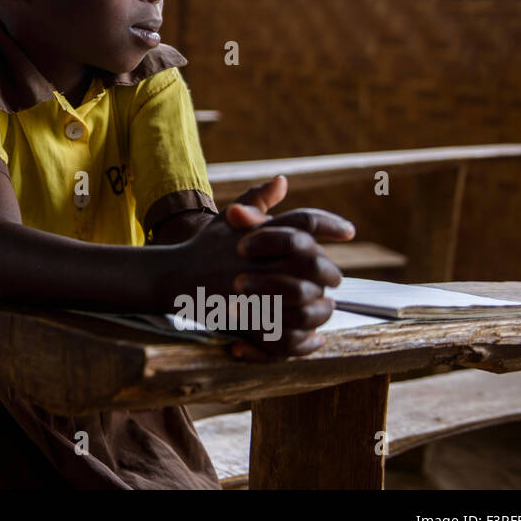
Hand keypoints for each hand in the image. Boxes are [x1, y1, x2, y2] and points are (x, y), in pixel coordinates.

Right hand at [169, 177, 354, 358]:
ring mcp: (251, 288)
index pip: (303, 222)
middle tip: (335, 278)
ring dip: (321, 307)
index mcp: (257, 232)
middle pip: (313, 262)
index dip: (331, 224)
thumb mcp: (226, 220)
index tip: (350, 232)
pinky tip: (314, 338)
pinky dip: (305, 340)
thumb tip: (283, 179)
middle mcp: (257, 258)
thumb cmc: (202, 248)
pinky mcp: (245, 317)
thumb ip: (256, 200)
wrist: (170, 278)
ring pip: (306, 300)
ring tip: (325, 307)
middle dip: (329, 272)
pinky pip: (287, 333)